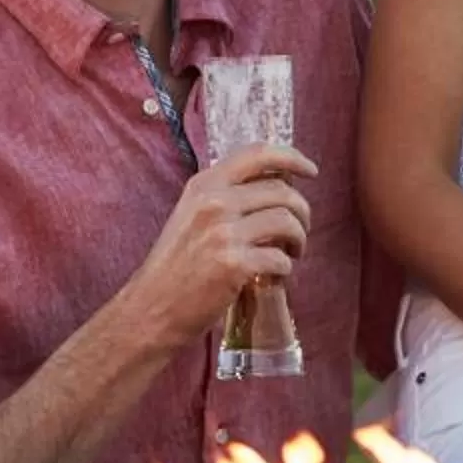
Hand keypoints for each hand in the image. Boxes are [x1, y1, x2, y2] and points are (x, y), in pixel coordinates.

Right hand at [126, 144, 316, 350]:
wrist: (151, 308)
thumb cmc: (176, 266)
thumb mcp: (191, 215)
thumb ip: (226, 196)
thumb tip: (277, 185)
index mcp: (204, 185)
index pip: (257, 154)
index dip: (292, 158)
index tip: (311, 170)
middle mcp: (213, 202)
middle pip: (282, 191)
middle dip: (302, 212)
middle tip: (299, 232)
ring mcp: (223, 233)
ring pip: (287, 222)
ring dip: (298, 239)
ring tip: (291, 253)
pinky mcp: (234, 264)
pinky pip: (280, 258)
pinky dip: (285, 268)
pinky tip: (274, 275)